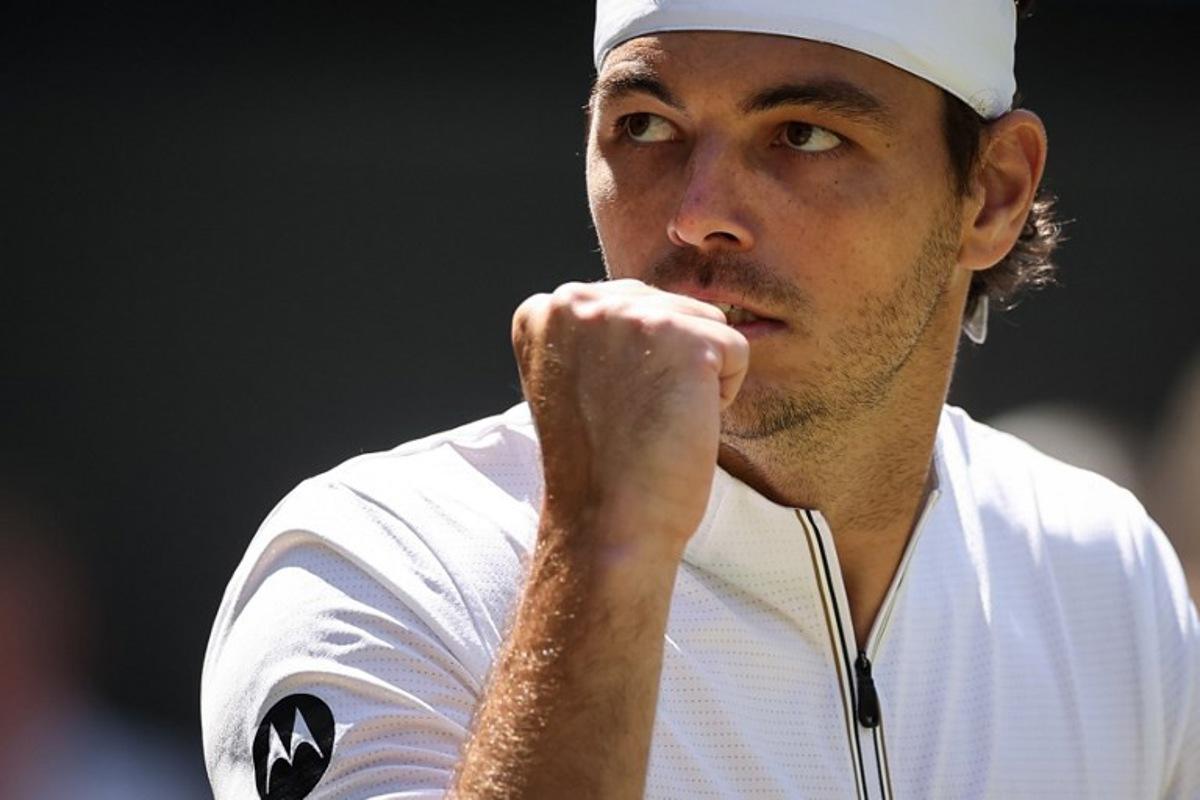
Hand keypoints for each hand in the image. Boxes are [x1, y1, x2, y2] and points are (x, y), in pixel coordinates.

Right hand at [512, 279, 749, 553]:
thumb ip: (599, 335)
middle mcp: (577, 301)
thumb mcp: (575, 379)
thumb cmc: (598, 466)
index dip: (633, 363)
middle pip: (666, 307)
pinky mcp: (684, 335)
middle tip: (632, 418)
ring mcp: (630, 314)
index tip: (606, 407)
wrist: (608, 522)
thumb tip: (659, 310)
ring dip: (695, 375)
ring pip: (704, 323)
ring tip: (655, 418)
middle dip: (666, 363)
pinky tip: (682, 424)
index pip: (625, 305)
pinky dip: (722, 394)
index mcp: (543, 311)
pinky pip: (735, 349)